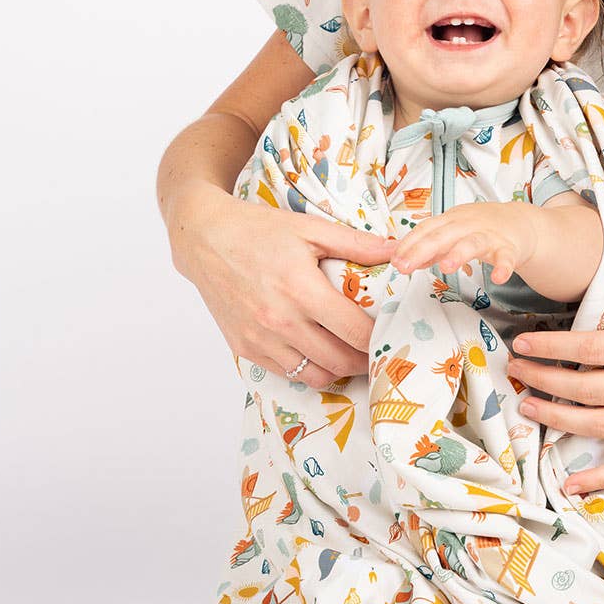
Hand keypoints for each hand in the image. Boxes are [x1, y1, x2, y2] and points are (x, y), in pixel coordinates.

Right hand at [168, 184, 394, 388]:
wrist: (205, 239)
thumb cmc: (259, 230)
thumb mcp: (310, 228)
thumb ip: (357, 244)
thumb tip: (397, 251)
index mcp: (301, 289)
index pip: (355, 332)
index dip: (380, 339)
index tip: (390, 335)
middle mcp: (280, 321)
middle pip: (340, 360)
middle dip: (365, 359)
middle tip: (377, 349)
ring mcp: (260, 339)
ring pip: (315, 375)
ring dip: (338, 369)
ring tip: (349, 353)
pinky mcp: (245, 348)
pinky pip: (288, 373)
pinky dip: (308, 368)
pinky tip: (317, 350)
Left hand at [390, 202, 538, 284]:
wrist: (520, 222)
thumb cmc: (481, 228)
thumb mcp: (453, 232)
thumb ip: (430, 247)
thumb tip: (404, 260)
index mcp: (451, 220)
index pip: (425, 229)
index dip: (409, 244)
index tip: (394, 261)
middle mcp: (467, 224)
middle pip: (442, 236)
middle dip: (421, 250)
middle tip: (403, 267)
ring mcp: (489, 235)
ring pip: (472, 243)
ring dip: (459, 254)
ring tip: (446, 268)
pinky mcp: (509, 248)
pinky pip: (506, 258)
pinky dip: (503, 267)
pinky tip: (497, 279)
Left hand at [506, 226, 603, 494]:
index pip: (596, 346)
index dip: (555, 346)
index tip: (525, 343)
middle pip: (589, 386)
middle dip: (545, 381)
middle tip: (515, 373)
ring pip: (601, 424)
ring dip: (558, 419)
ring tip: (527, 408)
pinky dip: (599, 478)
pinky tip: (569, 484)